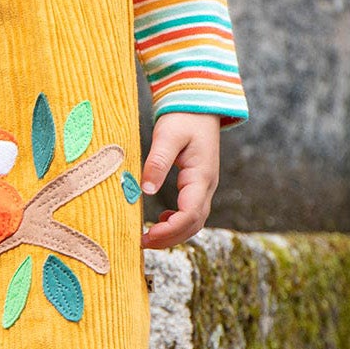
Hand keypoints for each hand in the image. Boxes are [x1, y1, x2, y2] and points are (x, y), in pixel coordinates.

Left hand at [138, 112, 220, 249]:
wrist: (199, 104)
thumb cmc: (183, 117)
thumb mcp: (167, 135)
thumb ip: (158, 162)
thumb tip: (147, 190)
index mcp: (202, 176)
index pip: (190, 214)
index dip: (170, 230)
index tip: (148, 236)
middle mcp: (207, 185)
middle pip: (194, 224)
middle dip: (170, 238)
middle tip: (142, 243)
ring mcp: (204, 186)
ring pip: (194, 221)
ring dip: (174, 233)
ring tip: (148, 238)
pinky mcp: (197, 184)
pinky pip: (191, 212)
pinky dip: (177, 223)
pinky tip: (161, 222)